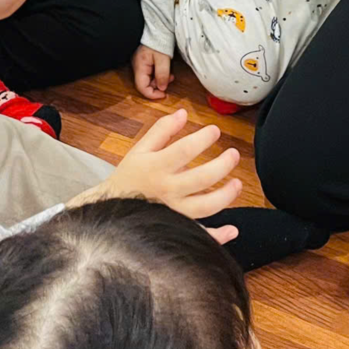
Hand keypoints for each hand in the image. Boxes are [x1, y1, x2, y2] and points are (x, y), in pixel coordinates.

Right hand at [73, 108, 241, 231]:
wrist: (110, 209)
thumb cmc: (128, 177)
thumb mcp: (140, 150)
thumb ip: (161, 131)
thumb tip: (183, 113)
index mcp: (156, 167)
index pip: (184, 150)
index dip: (203, 139)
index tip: (215, 131)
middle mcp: (167, 191)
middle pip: (200, 179)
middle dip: (222, 166)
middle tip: (234, 154)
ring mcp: (173, 212)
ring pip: (204, 208)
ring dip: (225, 197)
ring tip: (237, 184)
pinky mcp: (176, 230)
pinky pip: (198, 234)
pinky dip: (217, 236)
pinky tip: (232, 229)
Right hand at [132, 44, 171, 99]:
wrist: (158, 28)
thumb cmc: (159, 41)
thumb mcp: (163, 59)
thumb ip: (162, 74)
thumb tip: (162, 89)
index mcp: (139, 67)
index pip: (142, 87)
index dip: (152, 94)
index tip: (164, 95)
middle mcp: (138, 67)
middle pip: (146, 84)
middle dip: (159, 86)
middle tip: (170, 81)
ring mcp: (141, 64)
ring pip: (149, 79)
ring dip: (160, 80)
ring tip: (171, 76)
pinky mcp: (146, 61)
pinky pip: (151, 73)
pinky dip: (160, 75)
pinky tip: (167, 71)